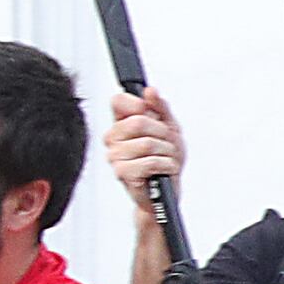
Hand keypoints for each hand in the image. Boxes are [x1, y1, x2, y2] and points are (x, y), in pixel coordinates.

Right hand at [106, 86, 184, 209]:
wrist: (166, 193)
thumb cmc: (165, 161)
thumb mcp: (170, 129)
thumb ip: (160, 108)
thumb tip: (150, 91)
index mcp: (121, 124)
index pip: (119, 101)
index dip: (138, 104)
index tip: (151, 114)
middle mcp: (114, 138)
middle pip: (138, 122)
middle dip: (162, 133)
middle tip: (167, 144)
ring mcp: (115, 156)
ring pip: (147, 143)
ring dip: (167, 152)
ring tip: (167, 159)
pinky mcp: (122, 173)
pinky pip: (150, 162)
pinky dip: (166, 165)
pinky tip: (164, 170)